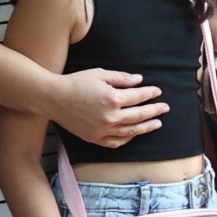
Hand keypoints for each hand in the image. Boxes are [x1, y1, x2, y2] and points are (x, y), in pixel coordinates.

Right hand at [51, 69, 166, 147]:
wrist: (51, 98)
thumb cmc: (75, 82)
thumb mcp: (100, 74)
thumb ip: (122, 78)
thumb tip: (140, 80)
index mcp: (112, 99)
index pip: (139, 97)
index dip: (150, 94)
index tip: (157, 92)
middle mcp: (109, 117)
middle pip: (139, 115)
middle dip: (154, 111)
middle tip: (165, 108)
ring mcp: (101, 130)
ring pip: (130, 131)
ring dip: (146, 127)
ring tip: (157, 123)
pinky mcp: (93, 138)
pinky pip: (115, 142)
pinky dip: (127, 139)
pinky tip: (134, 134)